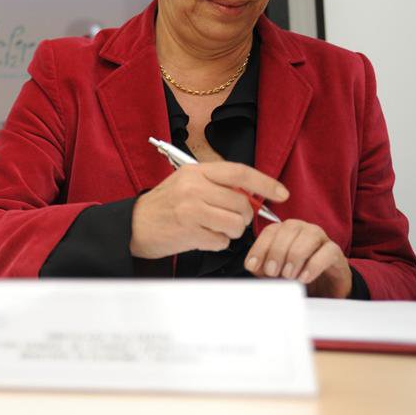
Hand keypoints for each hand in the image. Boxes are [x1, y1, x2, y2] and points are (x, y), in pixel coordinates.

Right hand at [131, 161, 288, 258]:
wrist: (133, 226)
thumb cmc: (164, 206)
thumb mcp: (186, 184)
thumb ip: (216, 185)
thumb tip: (254, 194)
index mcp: (195, 172)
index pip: (239, 172)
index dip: (265, 183)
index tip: (282, 193)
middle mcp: (194, 187)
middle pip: (242, 202)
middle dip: (243, 216)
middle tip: (229, 219)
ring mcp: (191, 209)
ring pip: (236, 224)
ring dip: (231, 231)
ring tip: (212, 228)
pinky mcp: (190, 232)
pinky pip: (222, 241)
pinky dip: (217, 243)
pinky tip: (200, 237)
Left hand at [244, 219, 351, 297]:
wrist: (324, 287)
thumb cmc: (296, 274)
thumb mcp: (275, 272)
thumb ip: (263, 267)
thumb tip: (253, 266)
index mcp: (284, 230)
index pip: (270, 231)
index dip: (259, 248)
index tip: (252, 266)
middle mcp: (302, 229)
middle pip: (288, 230)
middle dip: (276, 252)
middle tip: (272, 272)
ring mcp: (321, 238)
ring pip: (308, 237)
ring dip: (295, 257)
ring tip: (288, 275)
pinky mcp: (335, 252)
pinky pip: (327, 252)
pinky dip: (313, 265)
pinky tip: (304, 278)